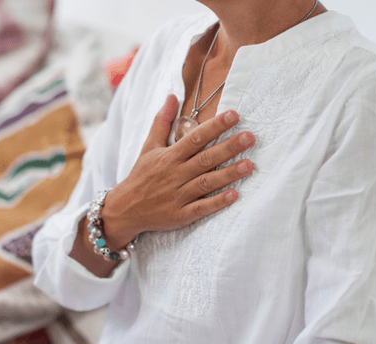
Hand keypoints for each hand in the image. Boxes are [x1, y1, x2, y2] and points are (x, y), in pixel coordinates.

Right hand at [102, 94, 254, 248]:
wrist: (125, 209)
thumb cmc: (141, 176)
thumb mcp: (148, 147)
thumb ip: (162, 122)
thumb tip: (172, 96)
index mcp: (169, 157)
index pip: (195, 138)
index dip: (215, 126)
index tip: (234, 115)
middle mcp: (175, 174)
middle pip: (205, 159)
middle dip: (228, 147)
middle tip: (250, 137)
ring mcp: (178, 196)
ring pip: (206, 183)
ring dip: (228, 174)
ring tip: (249, 165)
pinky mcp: (180, 215)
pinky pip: (201, 208)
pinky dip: (217, 203)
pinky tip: (234, 196)